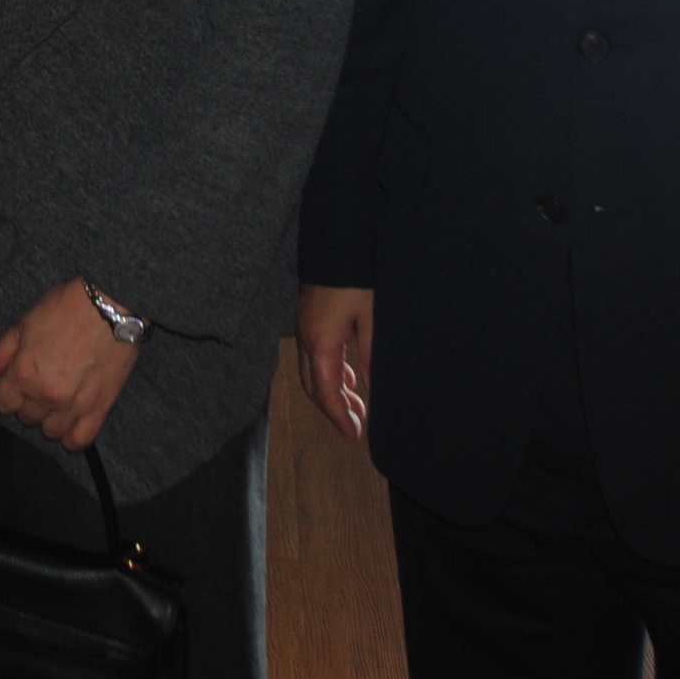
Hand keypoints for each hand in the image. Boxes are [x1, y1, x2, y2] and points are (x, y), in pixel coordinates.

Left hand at [0, 280, 138, 451]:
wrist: (109, 306)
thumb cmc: (66, 308)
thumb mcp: (26, 323)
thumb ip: (3, 351)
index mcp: (23, 374)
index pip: (2, 404)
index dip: (7, 392)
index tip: (16, 382)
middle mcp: (45, 396)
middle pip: (26, 418)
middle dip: (28, 403)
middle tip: (41, 384)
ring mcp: (73, 406)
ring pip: (50, 432)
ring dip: (50, 418)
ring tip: (58, 399)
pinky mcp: (99, 410)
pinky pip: (79, 440)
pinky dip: (73, 435)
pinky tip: (73, 419)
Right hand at [296, 284, 372, 439]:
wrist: (338, 241)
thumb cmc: (356, 278)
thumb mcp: (371, 320)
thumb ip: (371, 359)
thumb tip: (375, 394)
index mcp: (320, 342)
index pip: (326, 392)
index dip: (340, 418)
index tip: (355, 438)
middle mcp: (306, 338)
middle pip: (313, 386)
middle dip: (334, 410)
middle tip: (357, 427)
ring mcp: (304, 327)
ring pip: (312, 371)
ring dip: (333, 392)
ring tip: (357, 407)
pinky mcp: (310, 318)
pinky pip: (315, 355)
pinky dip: (331, 373)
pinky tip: (349, 378)